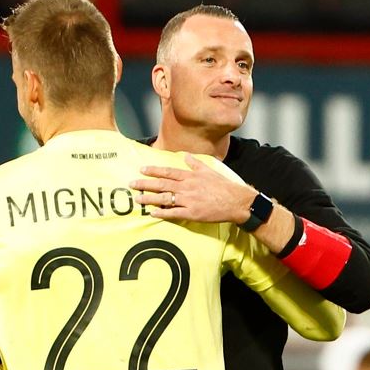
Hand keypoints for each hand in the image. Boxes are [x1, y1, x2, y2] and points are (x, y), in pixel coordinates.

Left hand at [132, 154, 253, 223]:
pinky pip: (173, 213)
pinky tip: (152, 213)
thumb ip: (196, 163)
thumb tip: (186, 155)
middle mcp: (187, 187)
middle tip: (132, 184)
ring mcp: (188, 200)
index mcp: (191, 176)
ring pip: (164, 198)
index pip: (168, 172)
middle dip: (145, 184)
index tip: (142, 169)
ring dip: (149, 199)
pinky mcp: (192, 213)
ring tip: (137, 199)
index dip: (154, 171)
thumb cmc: (223, 187)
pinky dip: (162, 213)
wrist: (236, 201)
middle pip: (162, 184)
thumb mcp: (210, 171)